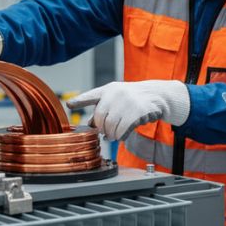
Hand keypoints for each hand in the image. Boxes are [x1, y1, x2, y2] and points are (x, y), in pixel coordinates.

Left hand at [66, 80, 189, 141]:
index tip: (69, 104)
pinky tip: (123, 135)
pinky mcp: (137, 111)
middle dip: (102, 129)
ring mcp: (127, 102)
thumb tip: (90, 124)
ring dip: (111, 135)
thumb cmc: (133, 99)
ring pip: (111, 127)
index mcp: (108, 90)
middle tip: (106, 133)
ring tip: (115, 135)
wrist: (157, 95)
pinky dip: (121, 136)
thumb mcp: (117, 98)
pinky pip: (123, 130)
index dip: (79, 101)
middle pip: (100, 118)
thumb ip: (103, 108)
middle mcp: (116, 94)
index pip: (91, 96)